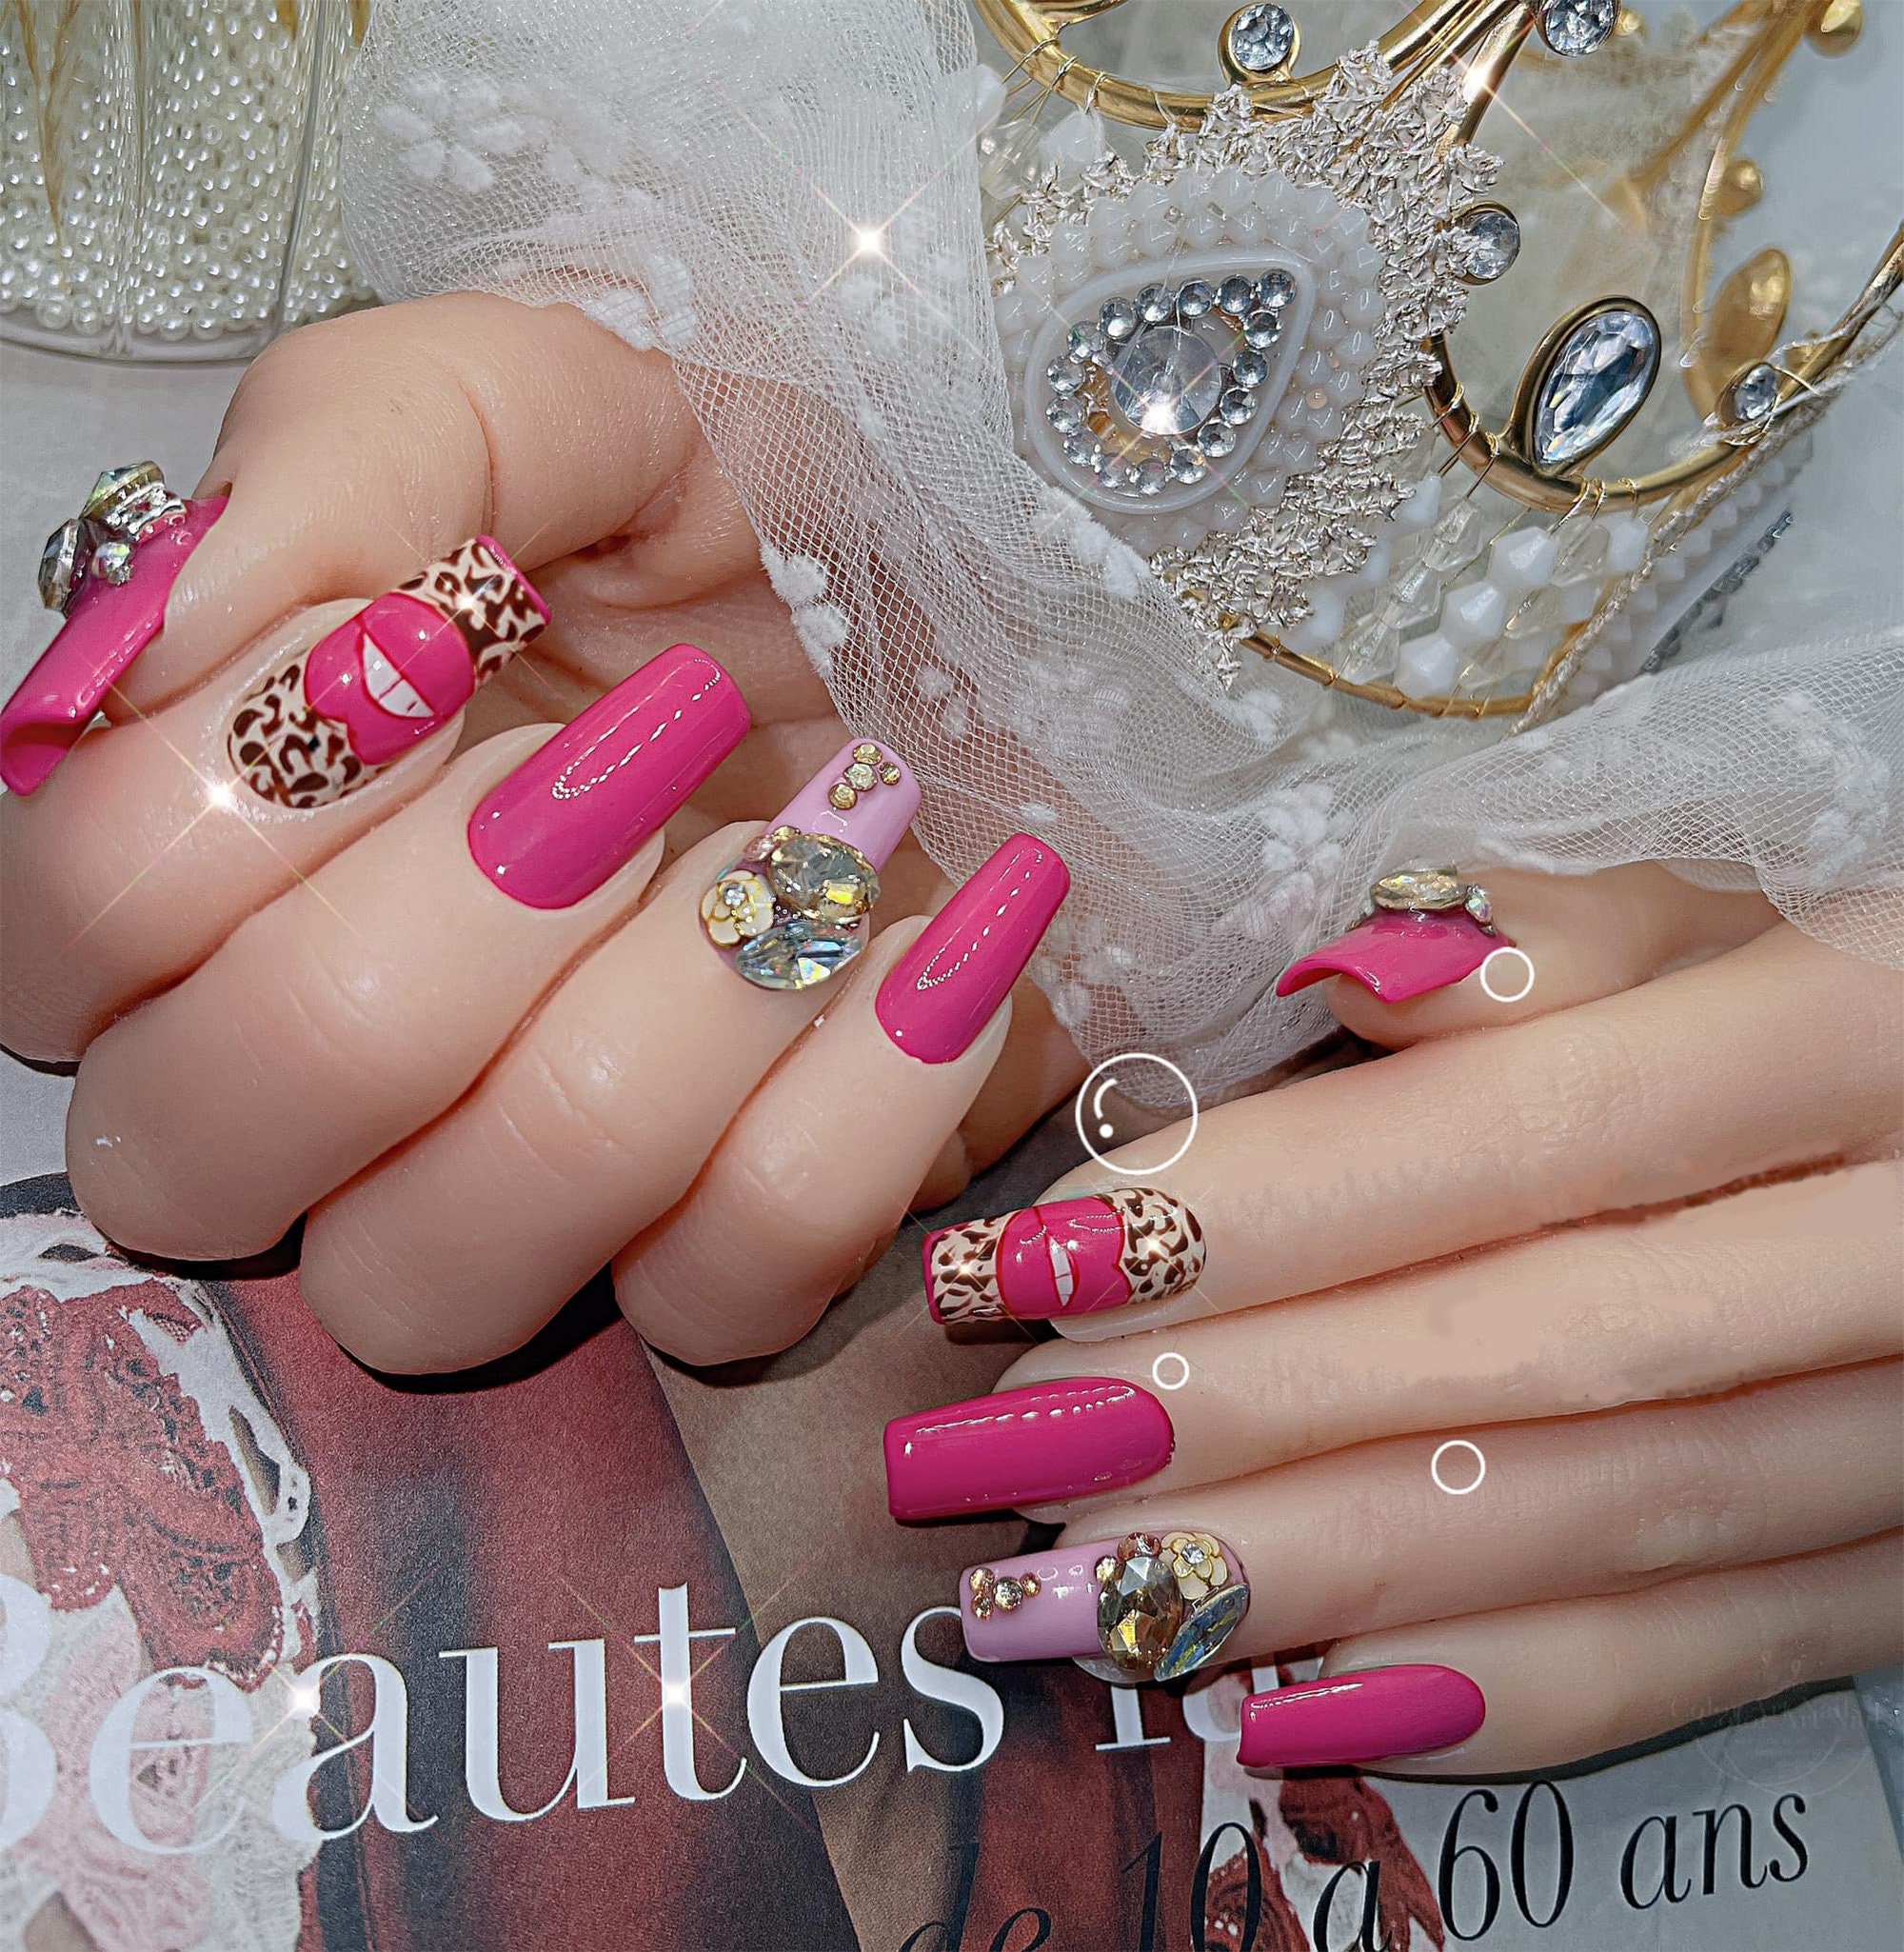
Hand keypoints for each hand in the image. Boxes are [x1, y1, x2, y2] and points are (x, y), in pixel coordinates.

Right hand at [0, 294, 1082, 1368]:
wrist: (1016, 582)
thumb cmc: (760, 479)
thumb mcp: (554, 386)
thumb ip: (335, 464)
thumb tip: (135, 661)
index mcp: (249, 824)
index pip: (76, 923)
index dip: (246, 807)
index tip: (456, 643)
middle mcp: (346, 1047)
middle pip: (197, 1155)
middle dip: (444, 939)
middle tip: (659, 738)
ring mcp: (537, 1176)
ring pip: (442, 1280)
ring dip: (665, 1023)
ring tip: (840, 815)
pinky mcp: (739, 1235)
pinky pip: (722, 1301)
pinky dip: (857, 1109)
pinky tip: (935, 938)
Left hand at [881, 866, 1901, 1772]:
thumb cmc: (1838, 997)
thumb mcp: (1733, 912)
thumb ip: (1567, 933)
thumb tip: (1345, 965)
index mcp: (1862, 1033)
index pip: (1529, 1131)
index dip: (1278, 1205)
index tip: (1051, 1252)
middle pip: (1543, 1345)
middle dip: (1254, 1398)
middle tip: (1016, 1437)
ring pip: (1603, 1522)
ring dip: (1325, 1568)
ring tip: (1090, 1581)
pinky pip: (1708, 1662)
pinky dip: (1499, 1692)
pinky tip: (1294, 1707)